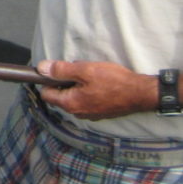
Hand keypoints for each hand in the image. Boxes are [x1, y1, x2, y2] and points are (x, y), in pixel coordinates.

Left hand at [35, 60, 157, 120]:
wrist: (140, 93)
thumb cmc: (114, 81)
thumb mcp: (84, 70)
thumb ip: (61, 70)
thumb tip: (42, 68)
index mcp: (70, 104)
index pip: (46, 94)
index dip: (48, 80)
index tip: (58, 70)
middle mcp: (77, 113)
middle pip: (60, 96)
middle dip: (65, 82)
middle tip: (79, 71)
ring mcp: (89, 115)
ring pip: (74, 97)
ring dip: (78, 86)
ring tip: (91, 76)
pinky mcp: (100, 113)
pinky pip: (86, 100)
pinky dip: (88, 91)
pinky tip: (99, 84)